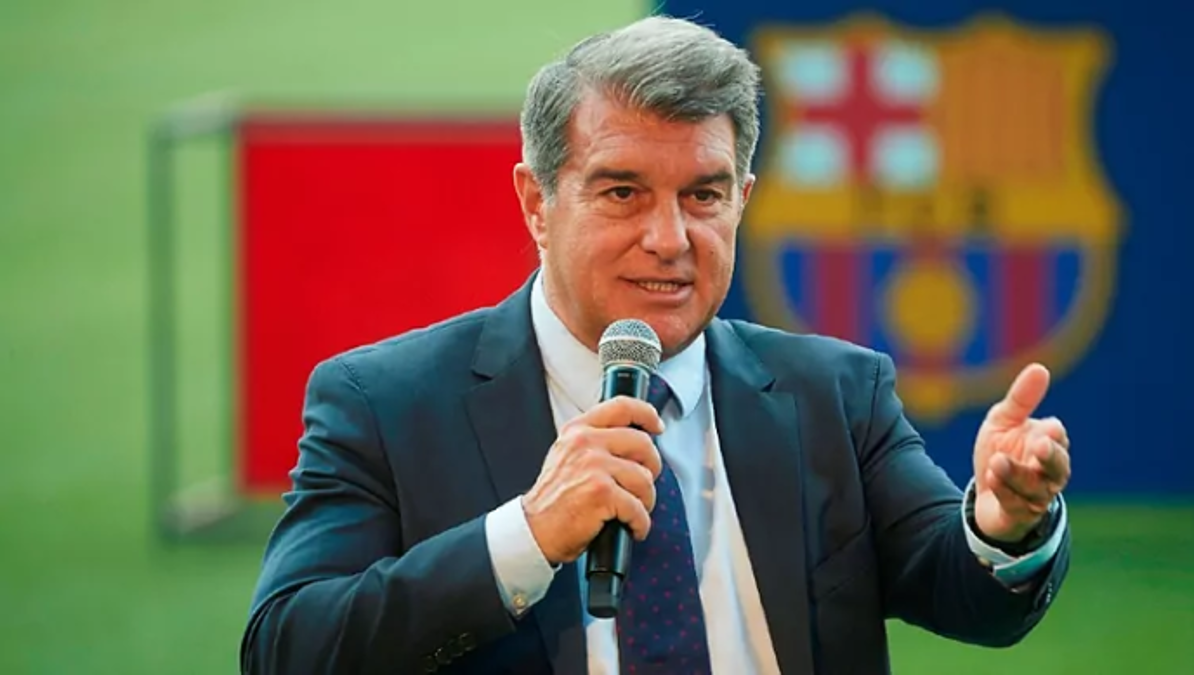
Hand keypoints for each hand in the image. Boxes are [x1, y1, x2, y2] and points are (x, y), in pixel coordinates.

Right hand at [522, 396, 663, 564]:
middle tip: (644, 485)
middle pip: (642, 444)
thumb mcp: (566, 456)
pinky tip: (632, 527)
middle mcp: (585, 442)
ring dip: (646, 501)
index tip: (656, 426)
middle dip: (652, 468)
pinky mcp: (602, 492)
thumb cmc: (553, 499)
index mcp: (578, 430)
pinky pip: (638, 508)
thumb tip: (633, 442)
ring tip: (634, 511)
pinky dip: (640, 523)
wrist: (533, 530)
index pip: (622, 407)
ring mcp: (594, 466)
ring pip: (644, 479)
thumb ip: (594, 441)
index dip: (646, 414)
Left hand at [973, 363, 1071, 542]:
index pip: (1057, 437)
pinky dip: (1004, 490)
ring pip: (1035, 487)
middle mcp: (1049, 472)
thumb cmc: (1001, 452)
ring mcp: (1037, 495)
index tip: (1044, 429)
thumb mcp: (1003, 422)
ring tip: (998, 461)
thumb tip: (1040, 367)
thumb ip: (1021, 399)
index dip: (1051, 434)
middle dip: (1051, 457)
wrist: (984, 494)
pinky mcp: (1020, 514)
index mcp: (1049, 445)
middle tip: (1040, 445)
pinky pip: (1016, 504)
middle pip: (1058, 467)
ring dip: (1017, 474)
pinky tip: (991, 477)